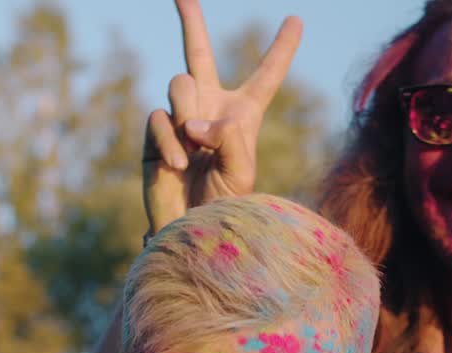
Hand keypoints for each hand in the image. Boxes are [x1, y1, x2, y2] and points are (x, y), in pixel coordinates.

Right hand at [143, 0, 301, 233]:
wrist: (191, 231)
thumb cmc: (225, 207)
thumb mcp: (241, 171)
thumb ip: (227, 137)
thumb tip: (193, 122)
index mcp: (243, 115)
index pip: (266, 76)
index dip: (281, 49)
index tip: (296, 20)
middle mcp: (209, 109)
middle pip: (200, 54)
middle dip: (190, 21)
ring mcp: (179, 119)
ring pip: (180, 83)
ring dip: (187, 111)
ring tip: (193, 146)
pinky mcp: (156, 134)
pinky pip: (159, 117)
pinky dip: (170, 140)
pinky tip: (178, 165)